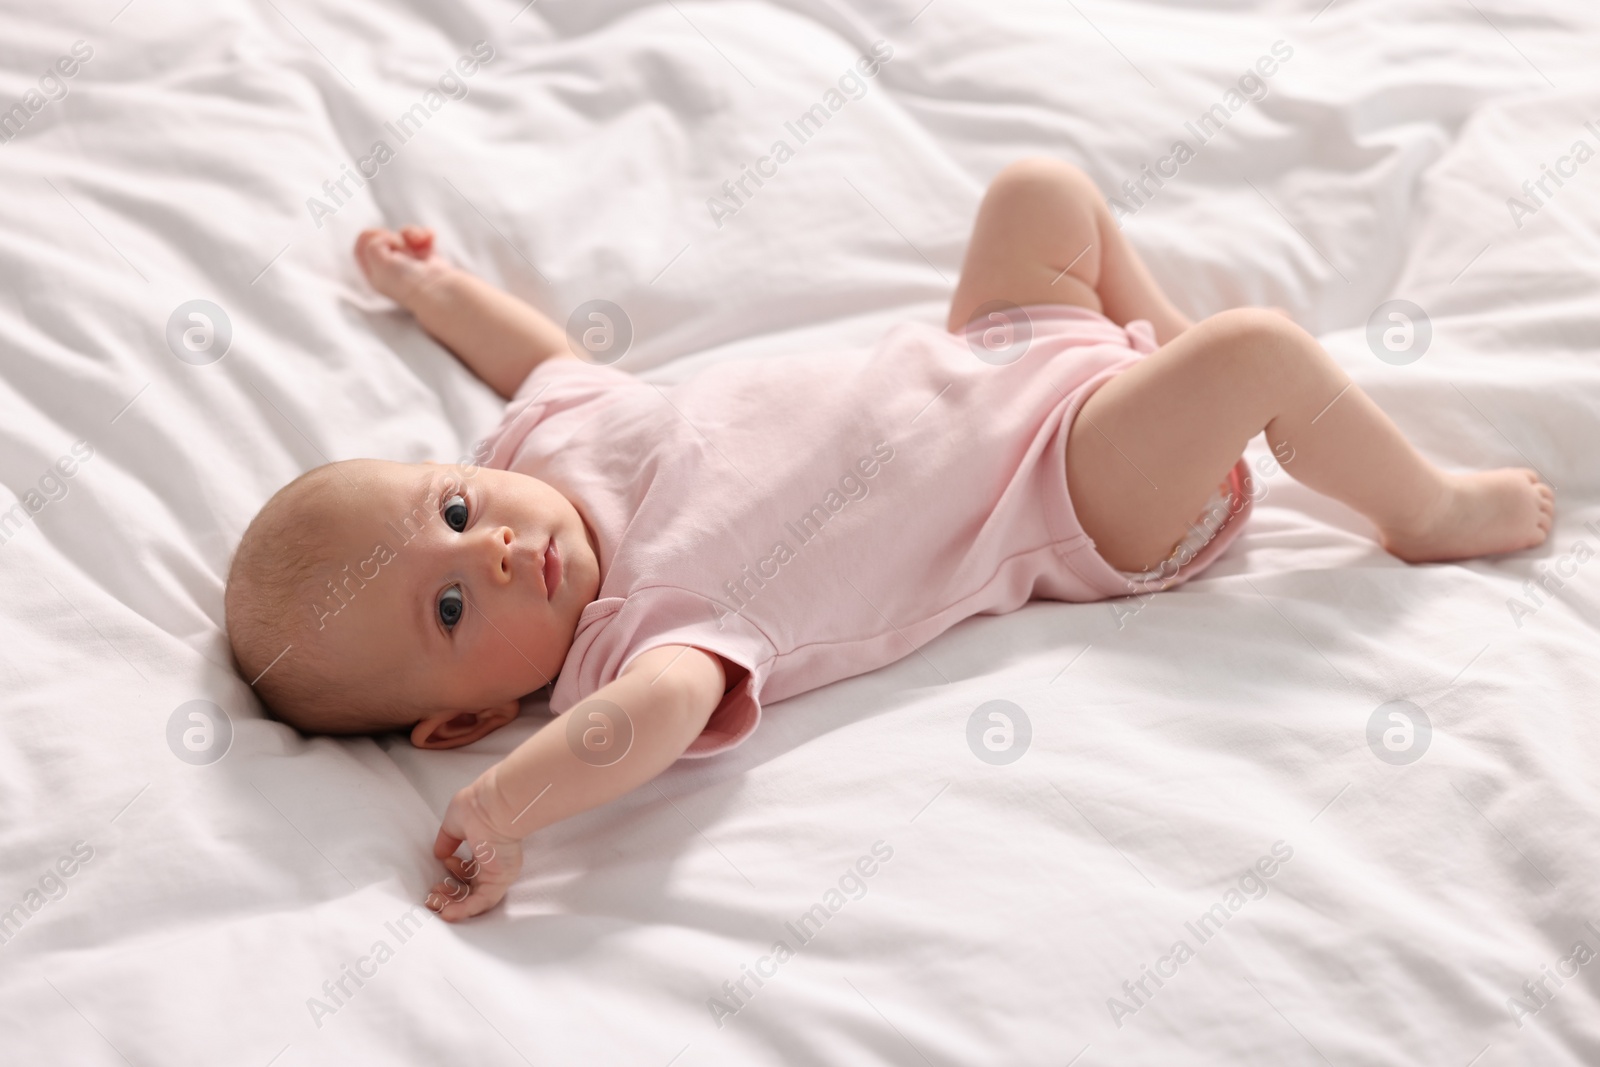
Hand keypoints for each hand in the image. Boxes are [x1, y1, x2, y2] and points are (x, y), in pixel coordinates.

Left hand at [355, 225, 450, 306]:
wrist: (437, 288)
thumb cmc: (407, 281)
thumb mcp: (378, 262)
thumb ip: (372, 244)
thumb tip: (387, 238)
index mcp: (374, 273)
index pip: (361, 247)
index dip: (370, 237)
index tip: (383, 239)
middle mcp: (390, 268)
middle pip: (382, 238)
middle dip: (393, 236)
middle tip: (401, 246)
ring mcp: (408, 262)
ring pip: (403, 236)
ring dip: (412, 234)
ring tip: (420, 241)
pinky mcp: (425, 258)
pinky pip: (422, 238)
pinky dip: (426, 235)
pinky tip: (429, 239)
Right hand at [426, 776, 523, 921]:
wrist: (492, 807)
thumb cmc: (476, 807)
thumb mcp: (454, 824)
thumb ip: (447, 840)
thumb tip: (439, 853)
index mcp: (485, 850)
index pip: (470, 870)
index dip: (453, 873)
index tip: (442, 866)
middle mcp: (493, 864)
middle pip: (470, 888)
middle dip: (449, 894)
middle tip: (433, 895)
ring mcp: (497, 874)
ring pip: (474, 899)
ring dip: (452, 905)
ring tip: (434, 904)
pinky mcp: (499, 881)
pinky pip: (482, 902)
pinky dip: (464, 910)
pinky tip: (447, 913)